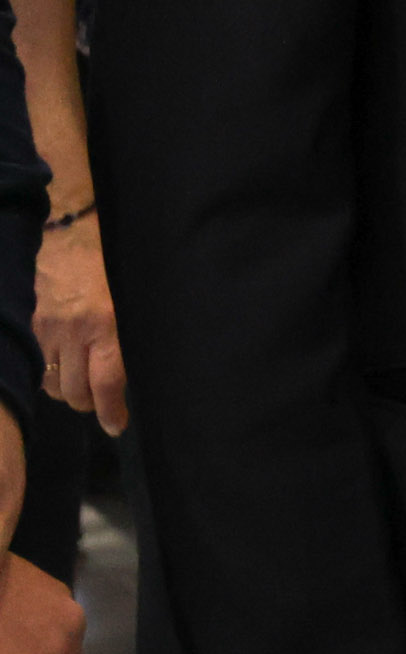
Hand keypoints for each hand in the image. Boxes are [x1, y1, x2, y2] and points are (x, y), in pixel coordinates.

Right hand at [37, 218, 124, 434]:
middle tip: (100, 402)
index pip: (107, 382)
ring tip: (80, 383)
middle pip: (75, 392)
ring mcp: (44, 330)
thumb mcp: (129, 296)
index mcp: (105, 323)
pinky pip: (36, 365)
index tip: (117, 425)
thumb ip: (125, 332)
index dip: (112, 410)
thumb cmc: (110, 260)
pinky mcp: (28, 325)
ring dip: (67, 390)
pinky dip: (48, 374)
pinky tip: (59, 367)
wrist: (70, 228)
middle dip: (89, 404)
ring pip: (52, 384)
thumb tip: (130, 370)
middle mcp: (72, 331)